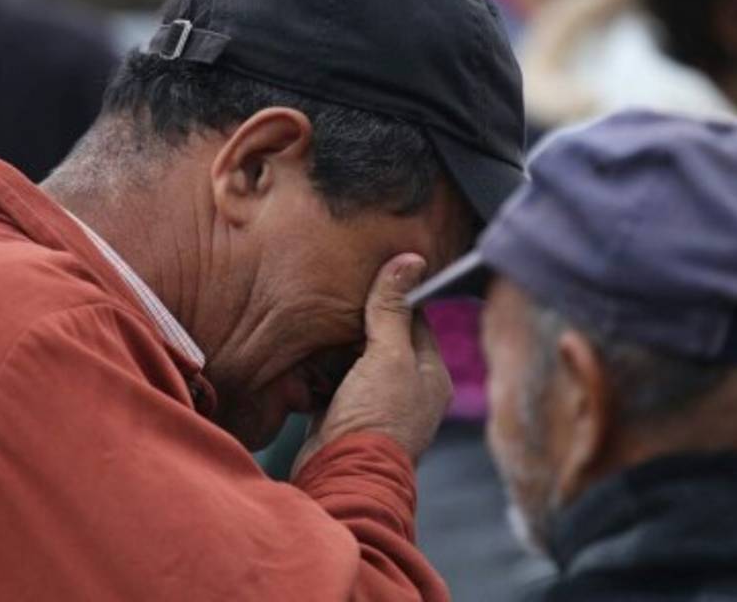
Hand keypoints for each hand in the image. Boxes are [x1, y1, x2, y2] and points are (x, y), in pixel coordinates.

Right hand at [292, 254, 452, 476]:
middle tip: (334, 295)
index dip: (392, 296)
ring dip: (336, 347)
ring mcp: (376, 406)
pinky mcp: (345, 417)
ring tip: (316, 322)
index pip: (416, 320)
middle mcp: (408, 391)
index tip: (368, 274)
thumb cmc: (377, 419)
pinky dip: (320, 371)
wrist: (342, 476)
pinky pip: (332, 382)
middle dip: (359, 322)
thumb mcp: (387, 355)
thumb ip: (392, 309)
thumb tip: (410, 261)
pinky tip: (306, 356)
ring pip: (354, 361)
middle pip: (382, 340)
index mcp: (431, 374)